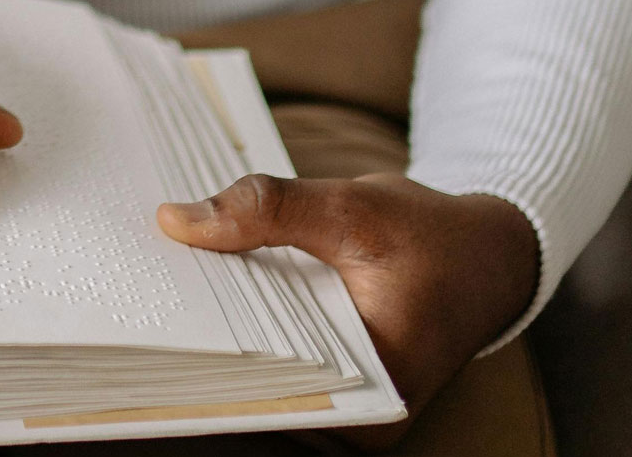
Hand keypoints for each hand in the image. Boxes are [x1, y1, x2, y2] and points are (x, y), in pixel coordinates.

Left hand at [156, 173, 539, 450]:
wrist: (486, 259)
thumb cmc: (434, 240)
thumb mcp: (355, 209)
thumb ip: (269, 211)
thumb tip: (175, 221)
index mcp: (371, 393)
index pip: (262, 385)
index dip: (202, 348)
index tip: (149, 307)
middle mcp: (354, 421)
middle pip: (251, 386)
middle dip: (202, 339)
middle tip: (145, 291)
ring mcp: (340, 413)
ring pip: (254, 380)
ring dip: (217, 334)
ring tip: (166, 291)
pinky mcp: (326, 391)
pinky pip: (266, 368)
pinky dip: (239, 332)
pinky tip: (205, 296)